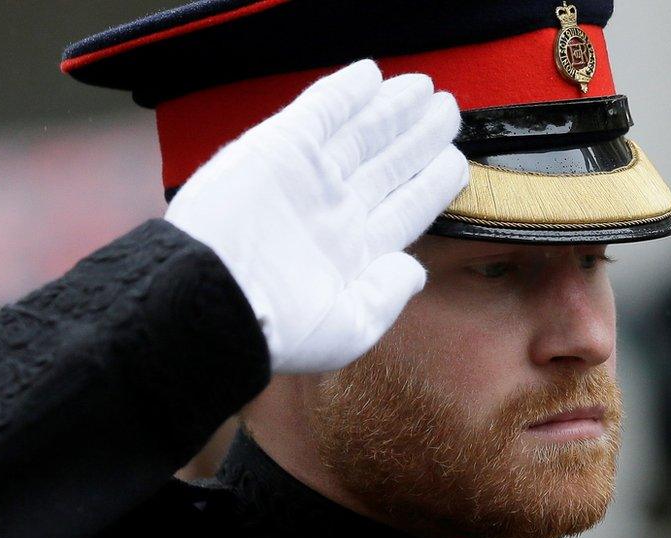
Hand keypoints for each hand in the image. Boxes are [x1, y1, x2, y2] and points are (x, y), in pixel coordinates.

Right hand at [164, 59, 467, 372]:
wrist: (212, 299)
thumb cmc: (279, 328)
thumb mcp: (350, 329)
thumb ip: (387, 296)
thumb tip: (415, 271)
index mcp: (355, 251)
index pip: (406, 207)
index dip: (433, 182)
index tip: (458, 160)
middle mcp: (335, 209)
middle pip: (390, 163)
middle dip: (421, 137)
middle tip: (449, 109)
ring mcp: (309, 177)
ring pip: (362, 132)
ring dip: (393, 109)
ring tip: (426, 89)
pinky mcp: (280, 148)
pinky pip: (320, 110)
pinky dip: (345, 92)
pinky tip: (372, 75)